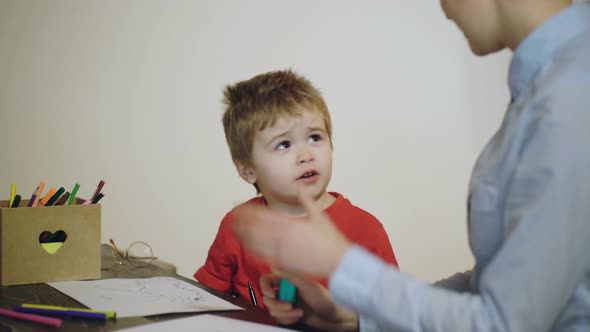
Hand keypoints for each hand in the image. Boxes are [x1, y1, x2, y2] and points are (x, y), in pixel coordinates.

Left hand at [233, 185, 350, 276]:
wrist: (337, 261)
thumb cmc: (330, 239)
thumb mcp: (318, 215)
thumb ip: (306, 199)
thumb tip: (299, 186)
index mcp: (289, 223)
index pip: (262, 215)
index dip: (248, 211)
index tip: (240, 207)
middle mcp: (282, 237)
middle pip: (254, 228)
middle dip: (242, 221)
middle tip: (233, 216)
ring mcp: (281, 251)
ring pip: (255, 243)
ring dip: (243, 235)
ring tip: (234, 229)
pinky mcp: (283, 263)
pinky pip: (263, 256)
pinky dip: (253, 249)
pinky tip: (248, 246)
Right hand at [260, 271, 357, 331]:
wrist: (333, 317)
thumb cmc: (324, 299)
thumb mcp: (306, 285)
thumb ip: (289, 275)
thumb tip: (273, 266)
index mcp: (288, 279)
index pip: (267, 280)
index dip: (265, 287)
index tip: (272, 294)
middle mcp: (286, 290)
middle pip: (267, 297)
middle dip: (278, 305)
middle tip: (290, 306)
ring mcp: (286, 302)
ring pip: (272, 309)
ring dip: (285, 313)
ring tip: (299, 312)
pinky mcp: (288, 314)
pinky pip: (278, 318)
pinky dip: (287, 319)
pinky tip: (298, 316)